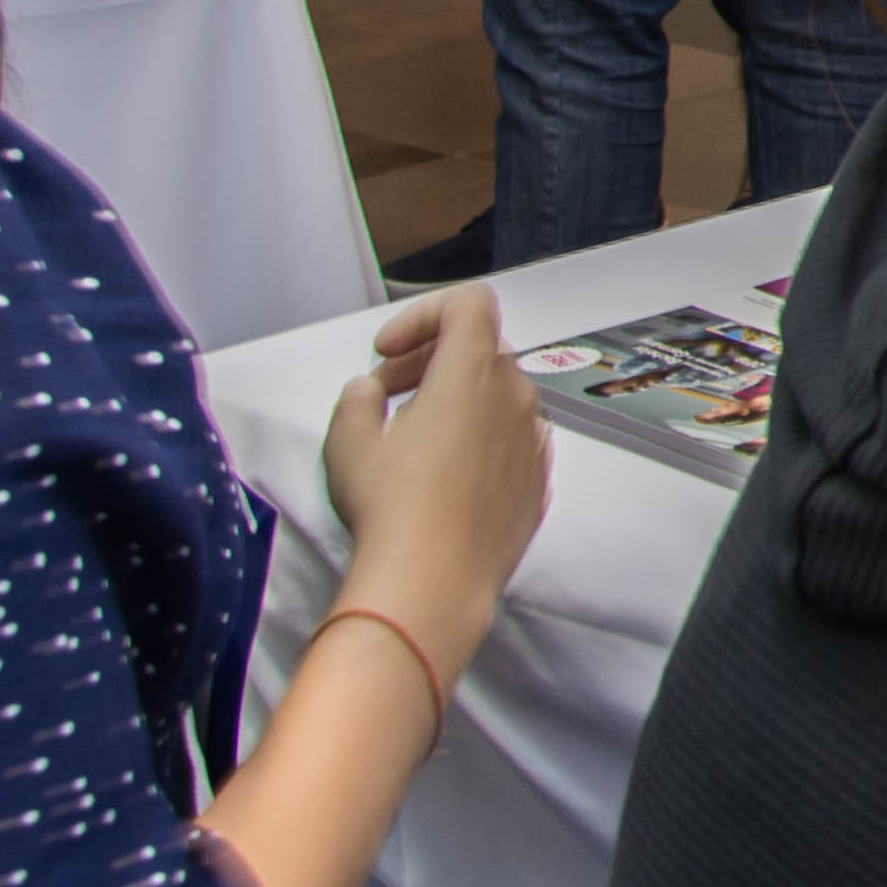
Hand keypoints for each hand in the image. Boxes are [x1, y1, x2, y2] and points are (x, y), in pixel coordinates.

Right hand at [319, 285, 551, 639]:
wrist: (434, 583)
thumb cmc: (389, 505)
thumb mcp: (347, 441)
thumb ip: (358, 398)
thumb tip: (370, 391)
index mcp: (472, 371)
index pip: (469, 303)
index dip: (423, 315)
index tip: (385, 353)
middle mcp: (516, 396)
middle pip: (481, 349)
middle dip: (431, 359)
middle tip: (386, 392)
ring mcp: (534, 442)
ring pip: (500, 397)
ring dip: (459, 401)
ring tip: (413, 438)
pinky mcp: (539, 484)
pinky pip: (514, 442)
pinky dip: (483, 440)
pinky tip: (447, 475)